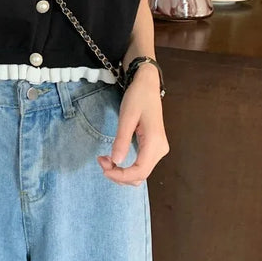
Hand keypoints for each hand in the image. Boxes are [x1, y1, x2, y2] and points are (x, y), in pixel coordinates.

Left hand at [97, 64, 169, 185]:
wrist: (147, 85)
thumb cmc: (137, 97)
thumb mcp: (126, 117)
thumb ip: (121, 140)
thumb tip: (115, 162)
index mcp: (155, 142)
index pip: (140, 171)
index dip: (121, 176)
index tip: (104, 169)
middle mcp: (160, 150)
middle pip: (141, 175)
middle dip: (119, 174)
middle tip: (101, 161)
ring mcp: (158, 149)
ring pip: (141, 173)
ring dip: (122, 173)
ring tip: (105, 160)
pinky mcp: (153, 147)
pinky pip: (141, 164)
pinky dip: (127, 167)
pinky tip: (113, 158)